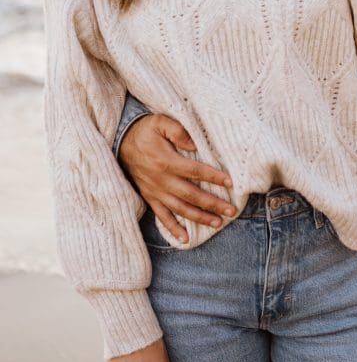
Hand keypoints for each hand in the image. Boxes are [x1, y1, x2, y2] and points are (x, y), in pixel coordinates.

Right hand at [119, 114, 234, 242]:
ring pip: (180, 208)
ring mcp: (155, 191)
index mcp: (166, 161)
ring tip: (217, 223)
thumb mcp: (160, 122)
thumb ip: (178, 130)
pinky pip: (162, 216)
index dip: (213, 177)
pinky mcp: (150, 197)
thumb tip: (194, 144)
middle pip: (191, 194)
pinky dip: (173, 229)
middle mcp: (161, 180)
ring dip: (199, 217)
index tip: (230, 182)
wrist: (120, 142)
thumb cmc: (145, 131)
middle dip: (212, 204)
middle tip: (231, 210)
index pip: (194, 171)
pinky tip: (185, 239)